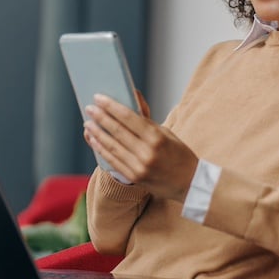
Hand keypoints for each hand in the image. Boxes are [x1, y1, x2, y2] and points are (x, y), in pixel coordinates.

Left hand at [83, 93, 198, 201]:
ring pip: (112, 146)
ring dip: (97, 134)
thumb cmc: (179, 153)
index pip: (128, 117)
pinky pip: (114, 161)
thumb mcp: (167, 133)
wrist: (190, 182)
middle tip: (89, 108)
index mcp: (157, 137)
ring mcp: (139, 166)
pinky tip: (94, 140)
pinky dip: (102, 149)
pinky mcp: (135, 177)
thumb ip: (146, 118)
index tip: (99, 98)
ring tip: (88, 124)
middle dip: (100, 118)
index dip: (111, 107)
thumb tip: (132, 97)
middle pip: (117, 131)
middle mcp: (147, 152)